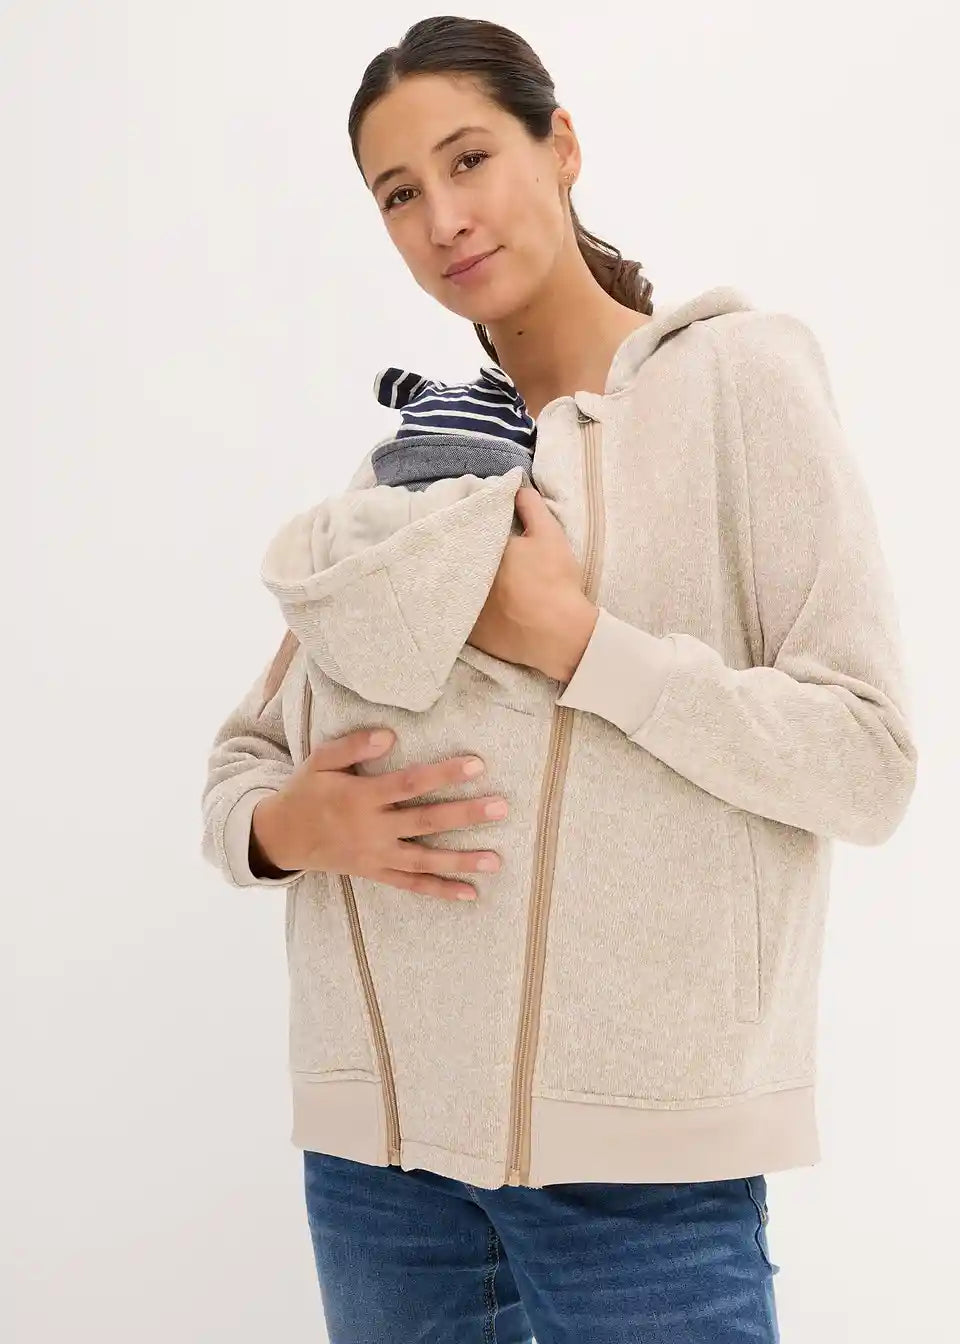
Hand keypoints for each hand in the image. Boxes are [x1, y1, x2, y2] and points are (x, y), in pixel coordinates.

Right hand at [250, 730, 509, 901]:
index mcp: (361, 796)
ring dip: (462, 860)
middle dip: (465, 815)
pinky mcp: (376, 872)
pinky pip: (412, 885)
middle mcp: (372, 828)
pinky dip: (441, 890)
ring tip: (497, 859)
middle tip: (501, 807)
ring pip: (425, 860)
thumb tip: (390, 735)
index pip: (409, 784)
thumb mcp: (320, 761)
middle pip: (426, 822)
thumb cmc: (307, 791)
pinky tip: (471, 892)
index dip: (443, 774)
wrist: (282, 836)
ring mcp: (376, 855)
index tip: (477, 764)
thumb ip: (353, 746)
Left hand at [466, 487, 598, 681]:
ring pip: (455, 590)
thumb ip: (530, 506)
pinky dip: (463, 611)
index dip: (471, 531)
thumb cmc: (555, 581)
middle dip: (462, 556)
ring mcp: (465, 609)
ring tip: (468, 579)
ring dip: (458, 583)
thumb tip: (516, 487)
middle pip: (457, 562)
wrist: (561, 633)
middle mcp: (465, 579)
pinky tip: (472, 606)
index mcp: (481, 550)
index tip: (476, 531)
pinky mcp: (471, 635)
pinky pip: (460, 618)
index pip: (467, 534)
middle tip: (475, 555)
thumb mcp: (548, 534)